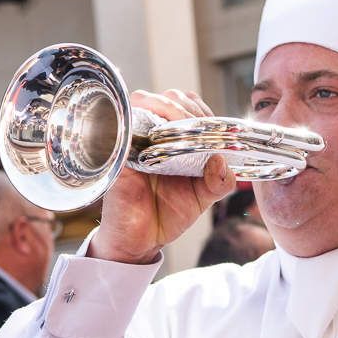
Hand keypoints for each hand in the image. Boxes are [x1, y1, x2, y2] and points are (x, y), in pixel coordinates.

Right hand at [88, 90, 234, 263]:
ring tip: (179, 132)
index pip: (192, 105)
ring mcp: (134, 138)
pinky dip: (138, 125)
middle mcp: (156, 133)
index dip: (204, 111)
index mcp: (180, 138)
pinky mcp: (116, 151)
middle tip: (195, 131)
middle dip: (187, 109)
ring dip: (166, 110)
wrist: (141, 239)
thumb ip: (221, 181)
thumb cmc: (169, 212)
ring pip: (145, 100)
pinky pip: (123, 126)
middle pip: (170, 97)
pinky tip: (154, 140)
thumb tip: (221, 160)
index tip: (214, 130)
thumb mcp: (204, 197)